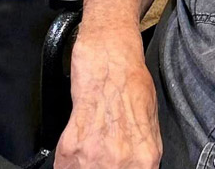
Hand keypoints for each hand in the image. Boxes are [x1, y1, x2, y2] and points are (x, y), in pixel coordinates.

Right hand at [55, 26, 161, 168]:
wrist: (109, 57)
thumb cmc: (130, 83)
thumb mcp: (151, 125)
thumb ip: (142, 155)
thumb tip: (136, 167)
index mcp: (145, 158)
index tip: (116, 166)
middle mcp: (120, 163)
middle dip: (103, 165)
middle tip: (103, 150)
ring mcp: (93, 158)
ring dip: (85, 164)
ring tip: (91, 145)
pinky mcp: (70, 148)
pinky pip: (64, 167)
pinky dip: (68, 158)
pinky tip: (78, 141)